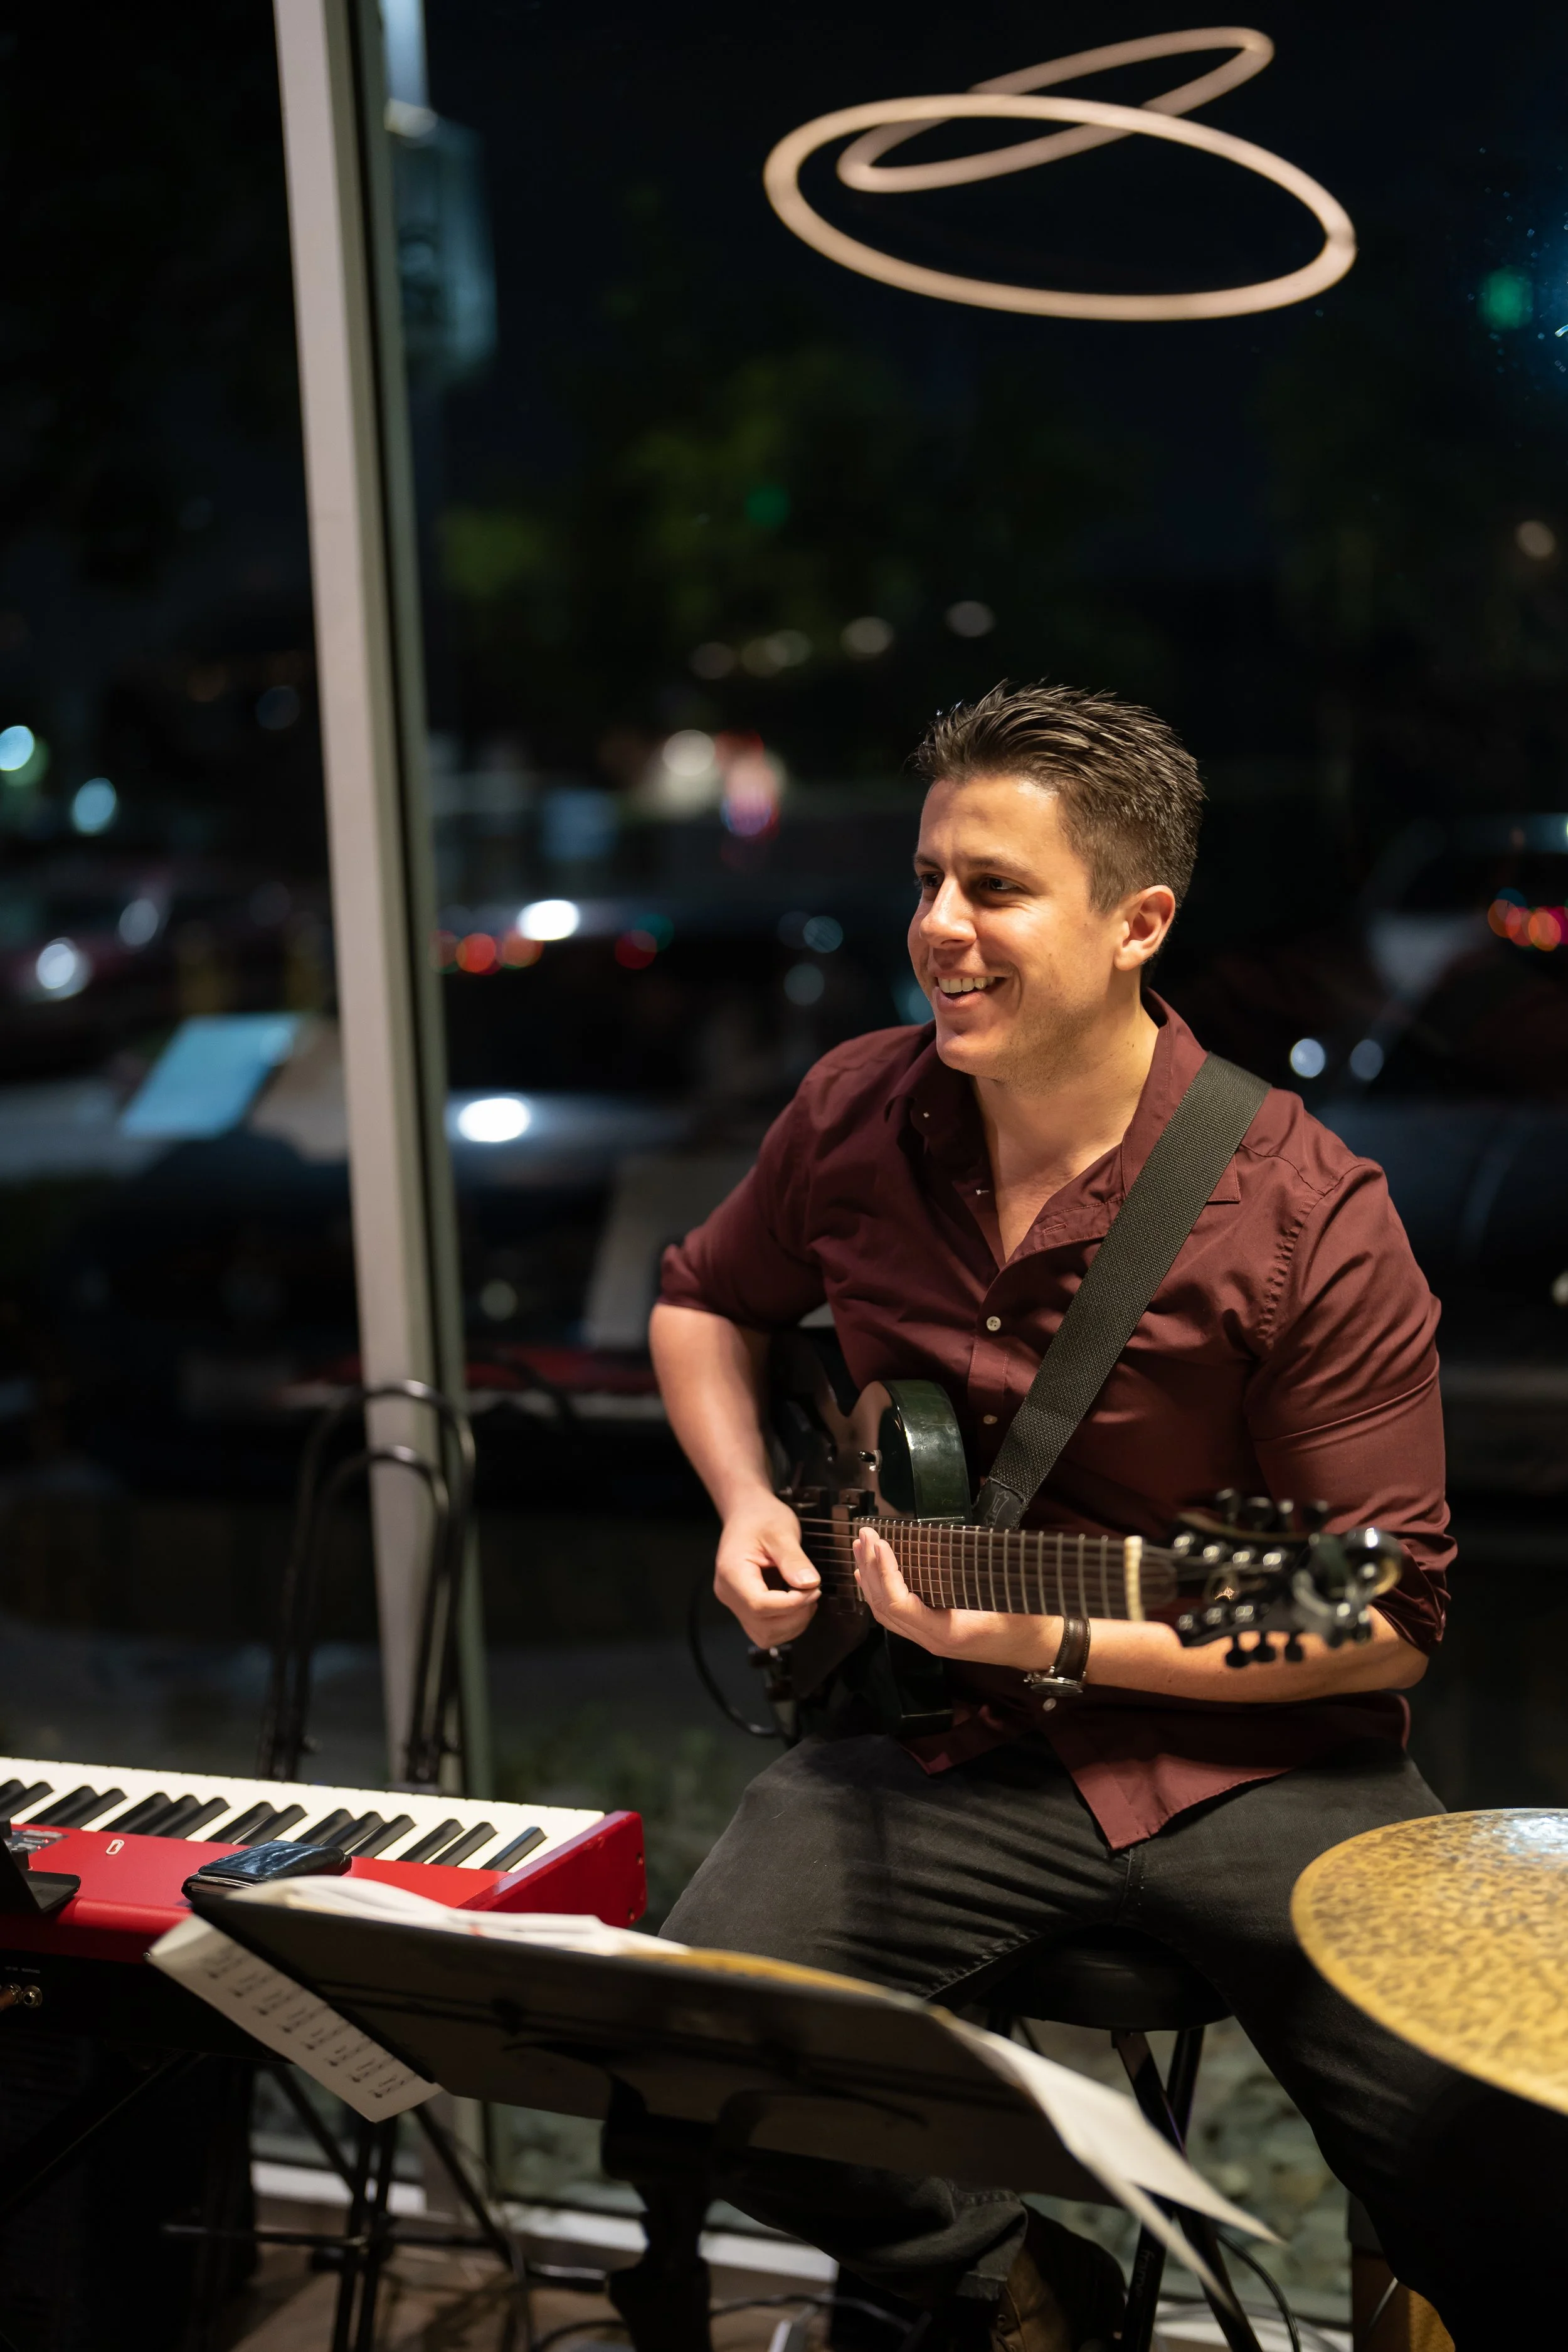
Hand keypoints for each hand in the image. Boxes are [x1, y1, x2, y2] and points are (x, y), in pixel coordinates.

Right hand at [714, 1490, 820, 1645]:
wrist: (747, 1513)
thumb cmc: (760, 1517)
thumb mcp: (781, 1531)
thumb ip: (793, 1559)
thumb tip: (809, 1585)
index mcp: (731, 1572)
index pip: (759, 1604)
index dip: (791, 1603)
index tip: (814, 1588)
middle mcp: (729, 1593)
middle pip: (763, 1624)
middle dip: (795, 1615)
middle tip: (813, 1591)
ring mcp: (735, 1603)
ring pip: (765, 1635)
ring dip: (793, 1623)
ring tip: (806, 1597)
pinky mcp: (745, 1608)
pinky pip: (766, 1630)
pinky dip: (787, 1623)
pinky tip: (797, 1603)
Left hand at [853, 1528, 1064, 1668]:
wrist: (1043, 1647)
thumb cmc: (1028, 1619)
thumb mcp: (1001, 1592)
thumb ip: (968, 1574)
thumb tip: (940, 1543)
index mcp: (944, 1632)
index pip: (898, 1603)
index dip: (884, 1571)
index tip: (879, 1541)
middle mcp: (931, 1640)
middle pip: (884, 1607)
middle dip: (870, 1569)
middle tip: (863, 1536)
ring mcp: (931, 1640)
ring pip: (887, 1614)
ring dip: (872, 1580)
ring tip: (861, 1550)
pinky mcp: (935, 1634)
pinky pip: (898, 1617)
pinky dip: (882, 1594)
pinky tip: (874, 1577)